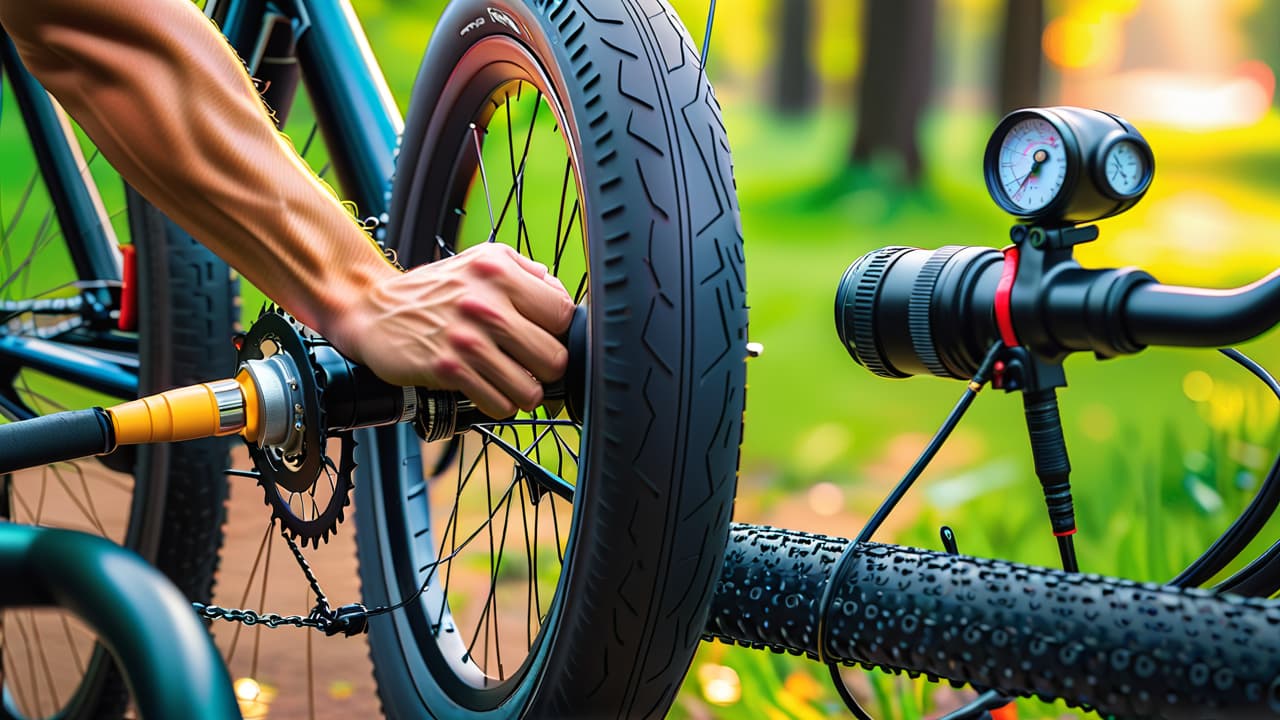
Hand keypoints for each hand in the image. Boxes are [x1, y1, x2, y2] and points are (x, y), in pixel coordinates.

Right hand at [328, 243, 574, 418]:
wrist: (373, 310)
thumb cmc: (432, 290)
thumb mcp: (478, 260)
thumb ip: (523, 272)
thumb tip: (558, 292)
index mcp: (499, 272)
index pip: (563, 313)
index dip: (559, 331)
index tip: (545, 336)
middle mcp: (487, 304)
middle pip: (554, 358)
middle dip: (545, 369)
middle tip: (530, 366)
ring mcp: (467, 340)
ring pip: (530, 390)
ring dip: (523, 392)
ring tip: (510, 381)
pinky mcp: (449, 370)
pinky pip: (499, 405)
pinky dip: (498, 403)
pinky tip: (487, 389)